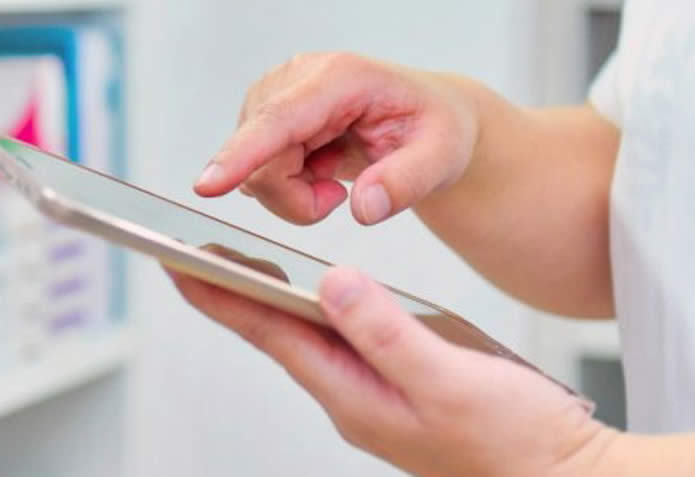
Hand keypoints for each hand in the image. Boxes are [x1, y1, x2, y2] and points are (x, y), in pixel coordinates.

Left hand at [166, 265, 619, 476]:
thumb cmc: (518, 442)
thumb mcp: (450, 378)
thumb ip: (386, 331)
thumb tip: (332, 283)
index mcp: (354, 396)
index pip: (270, 333)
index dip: (220, 294)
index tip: (176, 262)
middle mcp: (355, 398)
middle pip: (278, 334)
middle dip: (231, 292)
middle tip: (185, 252)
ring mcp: (376, 397)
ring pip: (309, 339)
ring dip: (270, 300)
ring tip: (232, 264)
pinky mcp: (402, 390)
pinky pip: (344, 343)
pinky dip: (319, 312)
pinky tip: (317, 297)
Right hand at [194, 53, 480, 224]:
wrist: (425, 116)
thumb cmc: (435, 127)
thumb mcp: (443, 156)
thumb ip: (407, 182)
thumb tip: (363, 208)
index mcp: (340, 77)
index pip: (280, 119)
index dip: (241, 154)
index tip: (207, 186)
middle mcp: (296, 77)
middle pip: (262, 159)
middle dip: (296, 198)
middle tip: (342, 199)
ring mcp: (274, 94)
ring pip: (254, 170)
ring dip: (292, 193)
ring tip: (335, 177)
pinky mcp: (263, 114)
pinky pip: (254, 170)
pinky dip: (286, 186)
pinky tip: (316, 168)